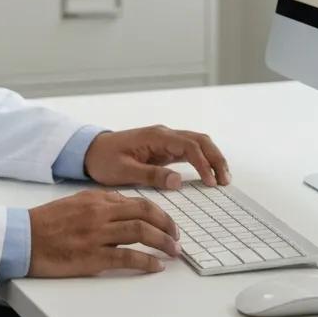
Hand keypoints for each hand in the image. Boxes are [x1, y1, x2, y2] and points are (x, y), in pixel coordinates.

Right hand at [28, 189, 180, 276]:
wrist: (24, 237)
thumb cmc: (47, 222)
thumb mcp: (76, 202)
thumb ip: (101, 203)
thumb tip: (126, 207)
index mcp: (97, 198)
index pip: (137, 201)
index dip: (159, 212)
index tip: (168, 223)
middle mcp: (100, 212)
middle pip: (144, 213)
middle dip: (166, 224)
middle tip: (176, 237)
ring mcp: (97, 234)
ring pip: (140, 231)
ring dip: (162, 241)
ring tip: (173, 251)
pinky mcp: (92, 256)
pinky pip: (126, 256)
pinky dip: (146, 261)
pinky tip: (156, 266)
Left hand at [83, 125, 230, 189]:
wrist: (91, 151)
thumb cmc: (105, 160)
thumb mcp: (124, 171)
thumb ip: (151, 175)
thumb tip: (178, 181)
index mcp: (156, 137)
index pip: (189, 146)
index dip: (203, 163)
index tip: (211, 182)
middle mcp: (164, 135)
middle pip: (200, 140)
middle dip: (216, 158)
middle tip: (226, 181)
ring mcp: (165, 140)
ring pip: (197, 143)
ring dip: (212, 158)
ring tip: (223, 180)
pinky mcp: (164, 149)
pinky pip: (189, 151)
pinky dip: (202, 161)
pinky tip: (208, 175)